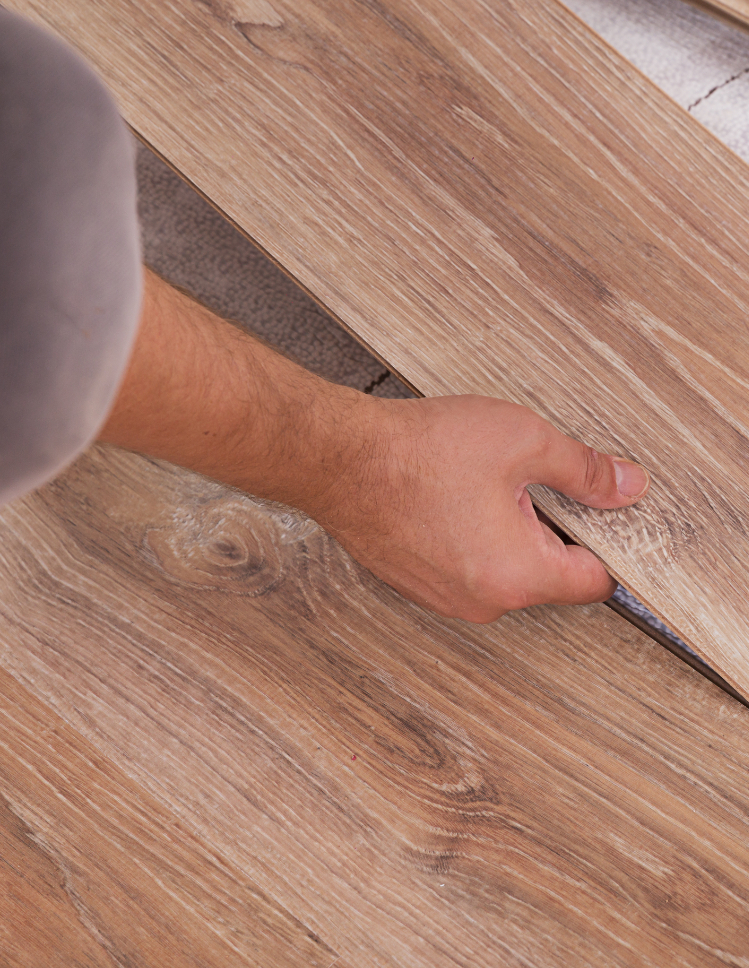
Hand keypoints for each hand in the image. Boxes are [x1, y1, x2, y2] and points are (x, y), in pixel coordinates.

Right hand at [101, 272, 648, 622]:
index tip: (598, 510)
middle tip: (530, 480)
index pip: (596, 582)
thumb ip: (585, 470)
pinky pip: (466, 568)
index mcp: (519, 576)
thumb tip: (627, 487)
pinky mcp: (417, 584)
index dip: (607, 541)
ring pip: (504, 572)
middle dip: (551, 531)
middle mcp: (483, 602)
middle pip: (548, 577)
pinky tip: (452, 496)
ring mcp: (444, 598)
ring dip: (509, 534)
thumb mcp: (523, 442)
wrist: (337, 459)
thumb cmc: (419, 452)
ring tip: (482, 484)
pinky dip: (471, 539)